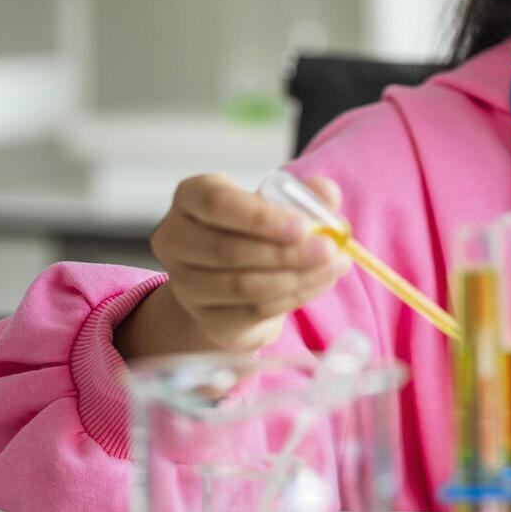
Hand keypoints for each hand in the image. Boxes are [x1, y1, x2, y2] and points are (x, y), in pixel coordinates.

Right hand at [116, 173, 351, 356]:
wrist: (239, 278)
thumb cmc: (258, 230)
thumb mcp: (282, 203)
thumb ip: (307, 194)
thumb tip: (327, 193)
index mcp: (192, 196)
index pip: (217, 204)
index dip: (261, 217)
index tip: (304, 226)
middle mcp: (176, 238)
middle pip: (229, 249)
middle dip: (287, 252)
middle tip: (329, 249)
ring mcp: (185, 283)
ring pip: (243, 285)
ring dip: (297, 276)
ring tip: (334, 266)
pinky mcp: (206, 318)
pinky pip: (253, 311)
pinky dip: (294, 297)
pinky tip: (319, 283)